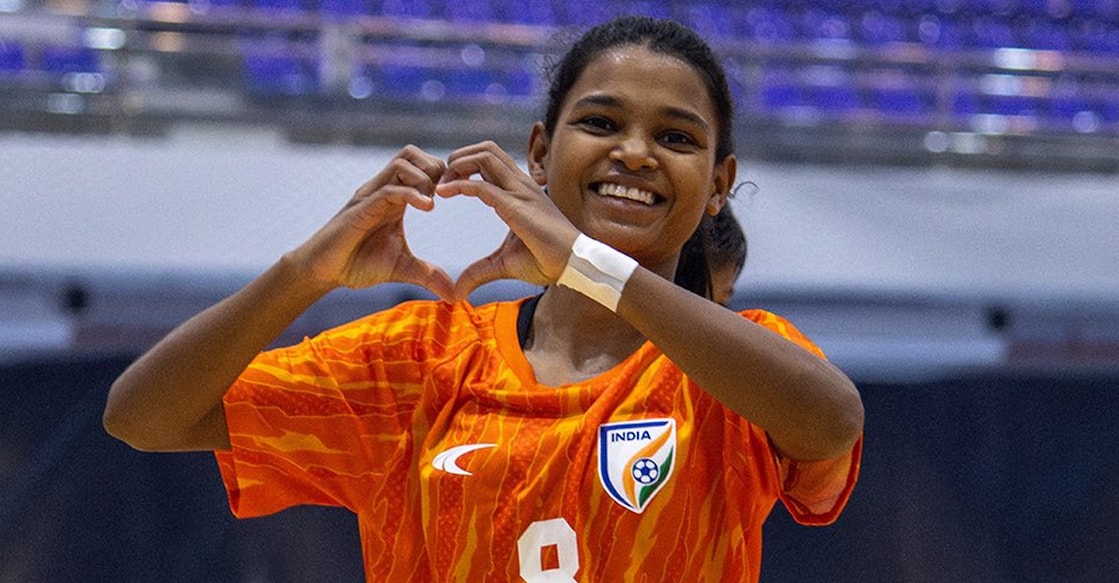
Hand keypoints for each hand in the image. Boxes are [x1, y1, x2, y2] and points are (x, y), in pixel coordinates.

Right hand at [286, 145, 454, 299]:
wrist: (324, 272)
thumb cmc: (358, 264)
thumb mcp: (403, 268)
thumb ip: (428, 275)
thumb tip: (454, 294)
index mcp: (395, 198)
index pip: (420, 165)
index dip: (442, 174)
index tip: (456, 195)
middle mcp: (383, 190)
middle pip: (411, 153)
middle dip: (435, 167)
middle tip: (446, 193)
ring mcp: (370, 196)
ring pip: (401, 163)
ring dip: (424, 178)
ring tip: (432, 203)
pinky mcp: (361, 208)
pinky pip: (388, 190)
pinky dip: (411, 195)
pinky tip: (427, 209)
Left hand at [434, 141, 579, 298]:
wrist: (573, 265)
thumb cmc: (546, 261)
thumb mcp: (503, 265)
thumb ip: (479, 272)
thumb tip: (458, 291)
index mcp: (519, 191)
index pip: (490, 160)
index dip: (466, 165)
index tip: (446, 184)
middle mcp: (520, 184)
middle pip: (487, 149)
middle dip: (460, 156)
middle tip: (441, 179)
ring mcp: (519, 191)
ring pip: (485, 156)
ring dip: (458, 164)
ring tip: (441, 183)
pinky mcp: (516, 205)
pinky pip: (482, 186)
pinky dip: (459, 185)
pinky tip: (443, 193)